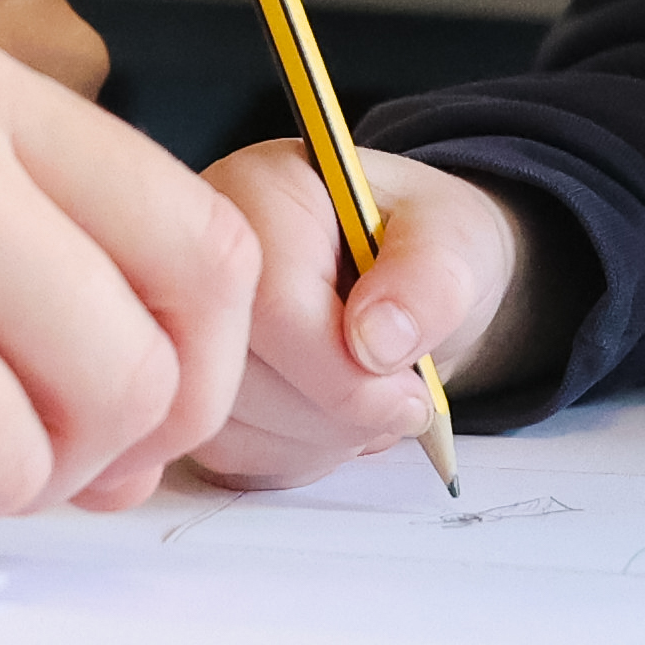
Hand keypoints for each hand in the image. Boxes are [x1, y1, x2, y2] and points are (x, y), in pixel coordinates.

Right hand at [181, 141, 525, 488]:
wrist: (413, 287)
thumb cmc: (426, 249)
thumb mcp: (458, 241)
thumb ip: (431, 278)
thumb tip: (378, 340)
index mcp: (261, 189)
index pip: (271, 300)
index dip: (342, 368)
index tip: (409, 390)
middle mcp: (201, 251)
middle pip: (241, 371)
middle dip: (339, 410)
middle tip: (402, 397)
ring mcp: (186, 322)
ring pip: (231, 422)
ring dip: (321, 437)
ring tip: (369, 397)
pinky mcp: (192, 386)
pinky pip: (230, 454)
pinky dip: (296, 455)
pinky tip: (331, 418)